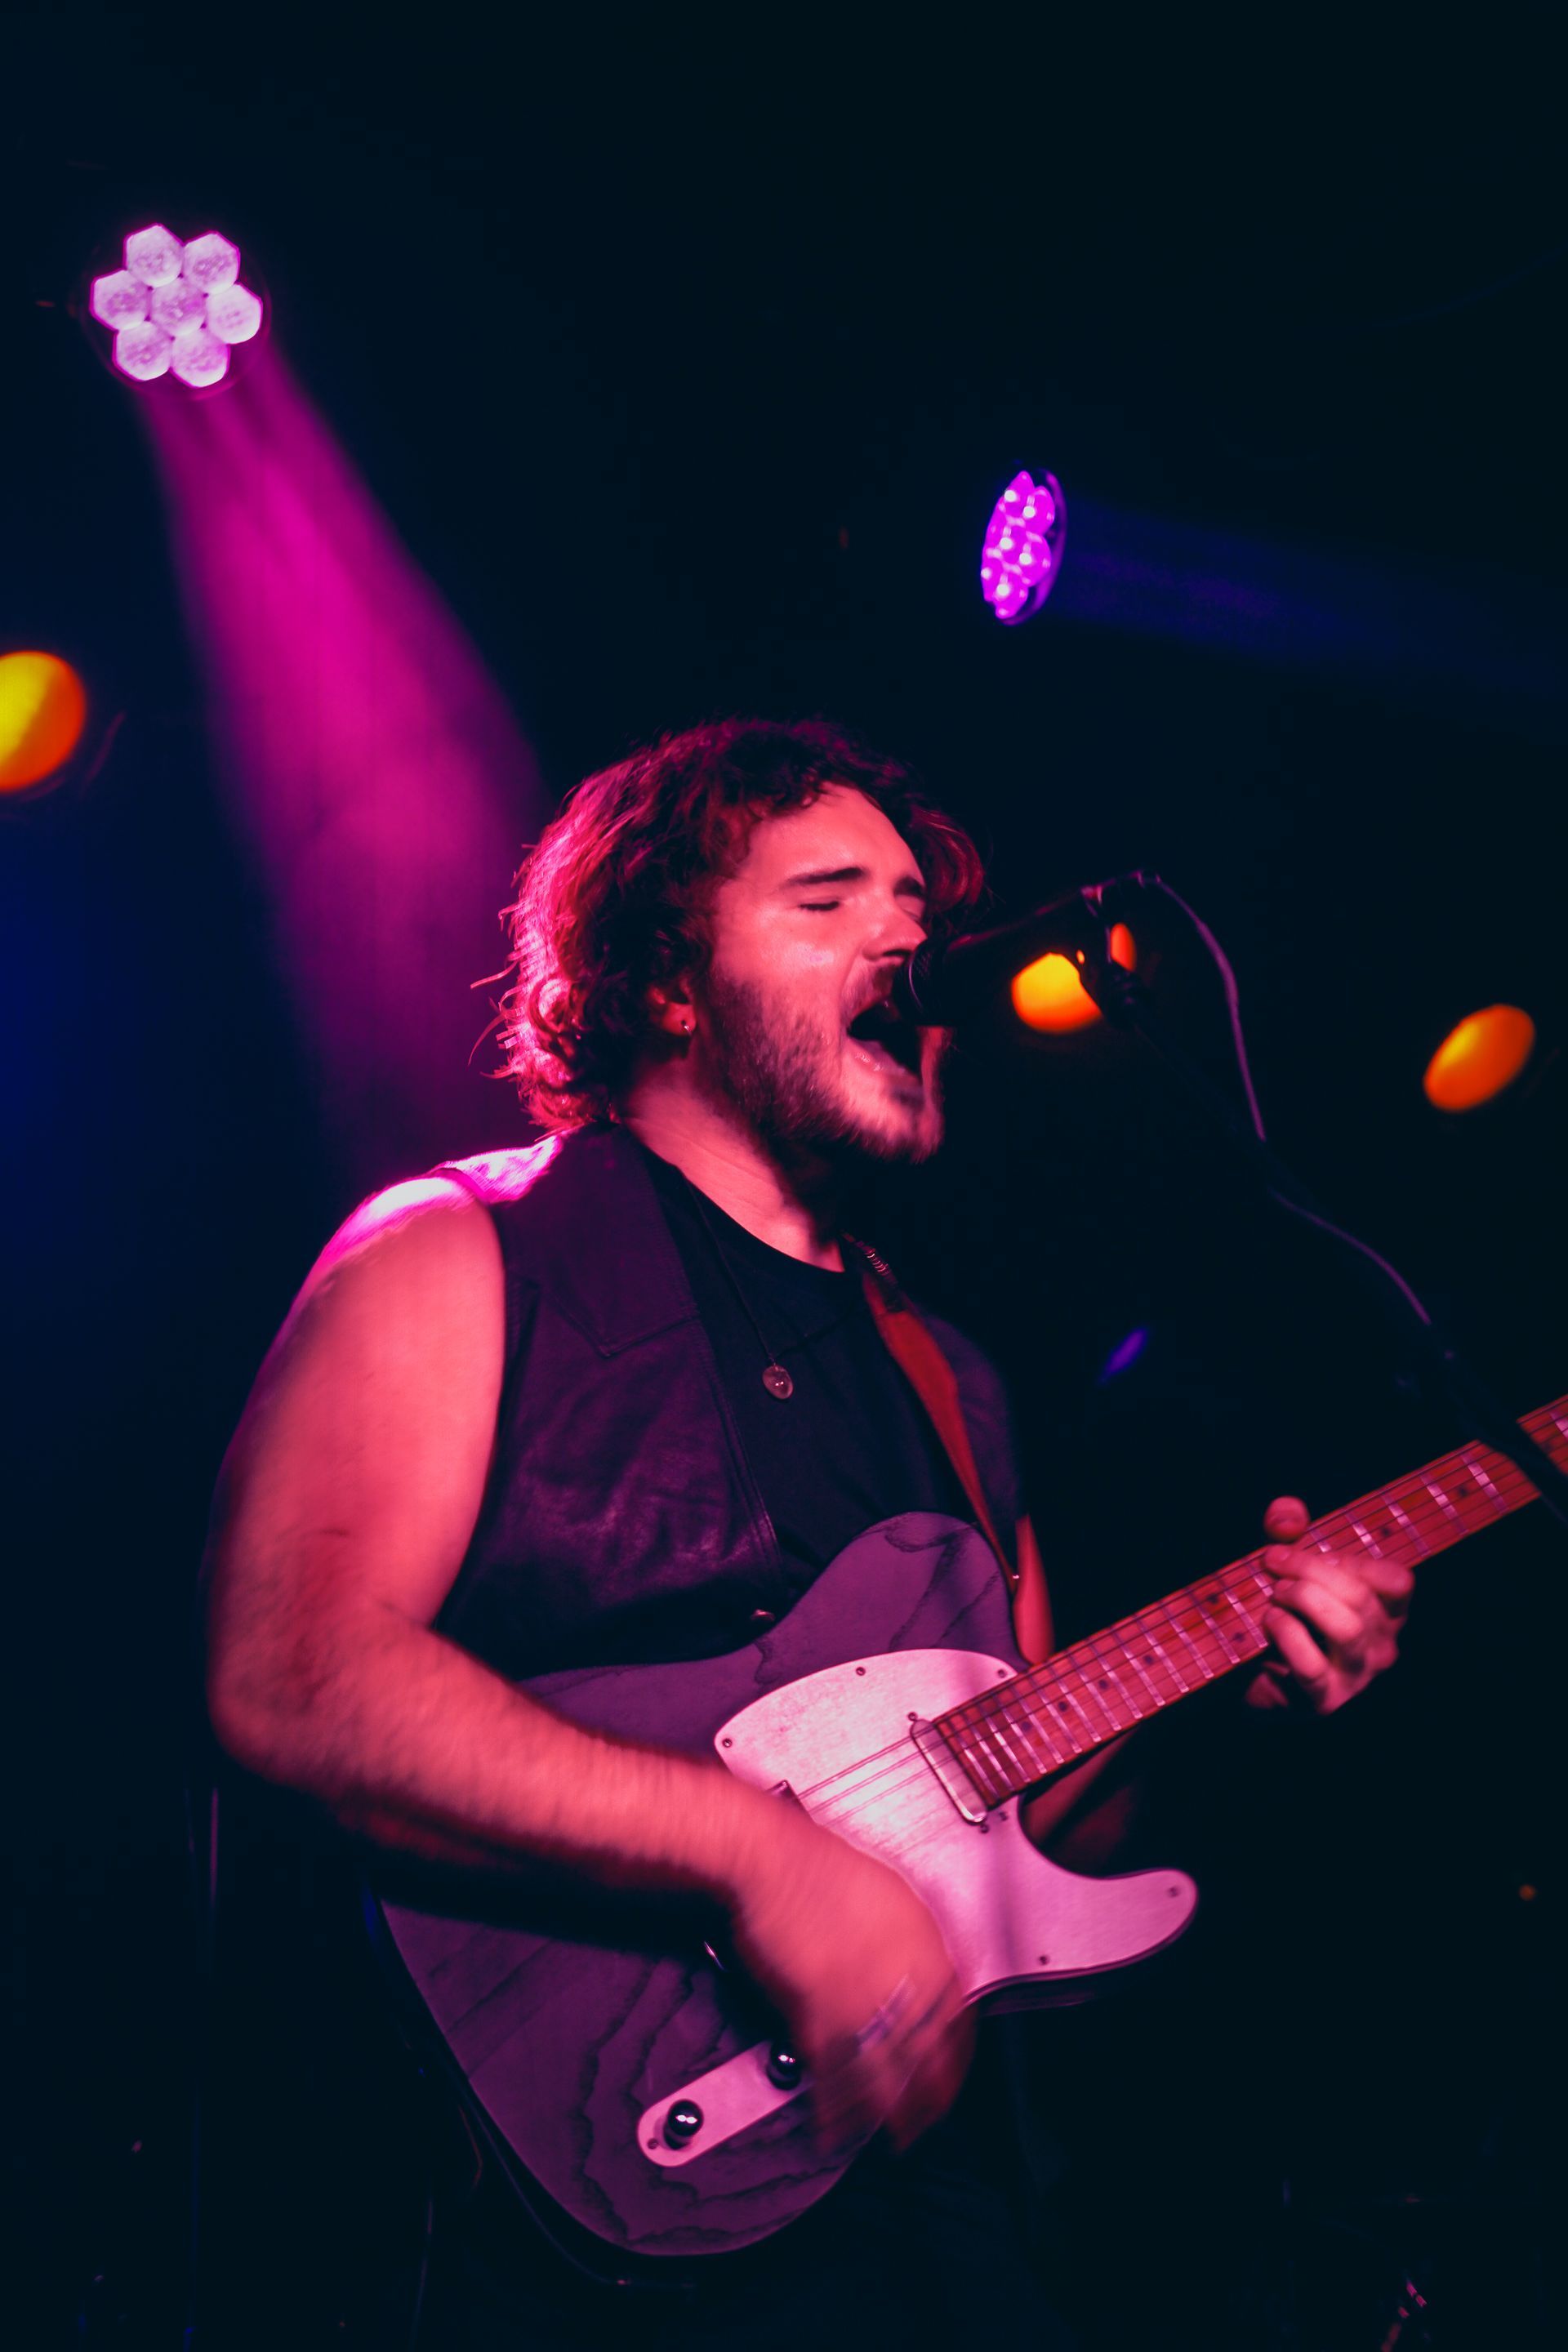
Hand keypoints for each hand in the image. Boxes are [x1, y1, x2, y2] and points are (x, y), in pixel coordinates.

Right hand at [727, 1817, 972, 2151]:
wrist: (765, 1856)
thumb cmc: (811, 1861)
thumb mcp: (881, 1889)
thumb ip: (901, 1936)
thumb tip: (905, 1963)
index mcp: (921, 1939)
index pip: (954, 2013)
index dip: (954, 2054)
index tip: (950, 2074)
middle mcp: (899, 1970)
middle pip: (924, 2051)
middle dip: (927, 2096)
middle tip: (925, 2123)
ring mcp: (861, 1993)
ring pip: (884, 2070)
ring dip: (886, 2112)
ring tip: (888, 2139)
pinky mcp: (818, 2009)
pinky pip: (834, 2073)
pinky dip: (836, 2108)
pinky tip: (835, 2126)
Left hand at [1246, 1495, 1412, 1714]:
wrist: (1250, 1677)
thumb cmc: (1281, 1610)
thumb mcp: (1287, 1560)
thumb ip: (1287, 1525)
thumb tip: (1287, 1515)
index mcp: (1385, 1614)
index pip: (1397, 1581)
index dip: (1354, 1559)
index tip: (1315, 1551)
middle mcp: (1381, 1647)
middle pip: (1361, 1597)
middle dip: (1310, 1569)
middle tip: (1273, 1561)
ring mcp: (1357, 1677)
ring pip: (1346, 1628)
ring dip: (1303, 1598)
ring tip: (1274, 1593)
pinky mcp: (1324, 1699)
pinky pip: (1311, 1663)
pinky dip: (1286, 1633)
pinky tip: (1269, 1621)